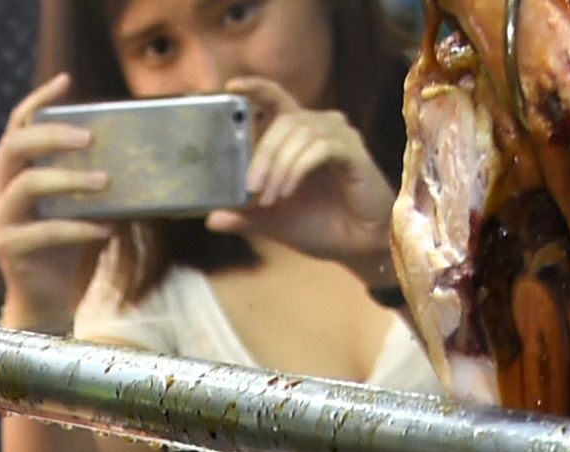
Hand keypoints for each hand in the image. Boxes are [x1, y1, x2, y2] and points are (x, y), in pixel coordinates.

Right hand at [0, 73, 120, 333]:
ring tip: (106, 182)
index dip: (38, 100)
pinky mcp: (10, 248)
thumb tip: (132, 151)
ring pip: (27, 184)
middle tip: (90, 138)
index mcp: (11, 172)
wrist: (46, 299)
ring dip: (69, 179)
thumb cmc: (65, 245)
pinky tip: (106, 229)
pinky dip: (79, 228)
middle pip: (14, 146)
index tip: (66, 81)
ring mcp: (0, 219)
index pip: (17, 125)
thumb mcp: (75, 204)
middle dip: (52, 135)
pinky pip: (45, 230)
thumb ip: (87, 177)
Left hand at [209, 76, 393, 270]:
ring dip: (278, 166)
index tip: (232, 86)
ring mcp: (341, 137)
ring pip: (300, 133)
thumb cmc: (323, 227)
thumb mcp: (274, 223)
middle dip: (261, 154)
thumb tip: (211, 220)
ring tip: (270, 199)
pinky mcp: (354, 153)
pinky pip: (320, 148)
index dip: (257, 88)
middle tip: (250, 188)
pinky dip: (298, 168)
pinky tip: (289, 191)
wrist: (358, 248)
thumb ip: (246, 217)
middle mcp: (322, 128)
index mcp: (301, 136)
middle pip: (283, 120)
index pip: (278, 101)